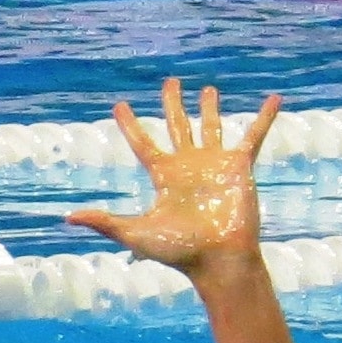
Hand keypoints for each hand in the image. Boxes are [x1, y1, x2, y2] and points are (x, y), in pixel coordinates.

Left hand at [67, 78, 279, 275]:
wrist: (218, 259)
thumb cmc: (179, 251)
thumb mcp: (136, 233)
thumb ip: (105, 221)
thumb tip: (67, 218)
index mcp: (164, 177)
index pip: (142, 144)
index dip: (130, 125)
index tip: (118, 106)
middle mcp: (188, 166)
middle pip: (177, 126)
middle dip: (172, 105)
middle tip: (169, 83)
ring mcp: (215, 165)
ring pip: (211, 127)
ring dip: (209, 108)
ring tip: (207, 89)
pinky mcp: (241, 167)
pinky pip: (254, 135)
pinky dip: (264, 117)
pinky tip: (274, 99)